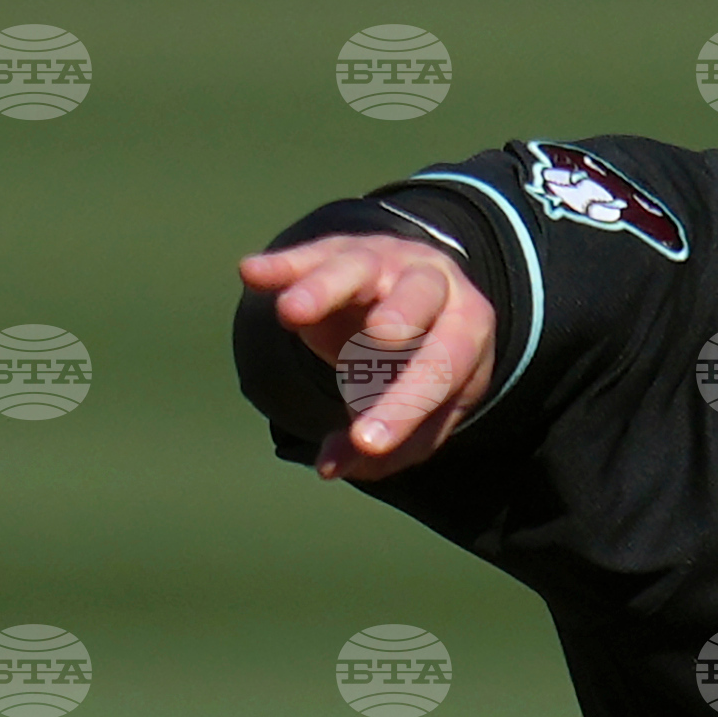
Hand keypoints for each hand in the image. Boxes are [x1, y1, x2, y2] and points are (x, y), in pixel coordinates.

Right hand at [236, 231, 496, 476]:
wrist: (420, 306)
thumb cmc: (419, 374)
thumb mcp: (419, 420)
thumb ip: (385, 451)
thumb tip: (329, 467)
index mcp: (467, 330)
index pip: (441, 370)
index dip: (403, 408)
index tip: (364, 443)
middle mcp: (434, 286)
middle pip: (419, 297)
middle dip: (401, 317)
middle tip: (381, 336)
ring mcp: (384, 261)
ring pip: (359, 266)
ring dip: (325, 288)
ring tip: (289, 313)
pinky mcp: (340, 249)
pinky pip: (311, 254)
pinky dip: (283, 265)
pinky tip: (251, 274)